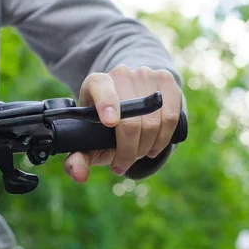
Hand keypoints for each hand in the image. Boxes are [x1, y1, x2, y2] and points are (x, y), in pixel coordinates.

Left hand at [64, 65, 181, 182]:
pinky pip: (171, 116)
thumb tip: (79, 175)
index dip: (107, 104)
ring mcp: (145, 74)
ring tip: (138, 152)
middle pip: (131, 118)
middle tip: (123, 162)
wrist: (129, 103)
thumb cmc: (104, 127)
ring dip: (147, 147)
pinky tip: (154, 146)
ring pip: (153, 121)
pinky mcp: (166, 80)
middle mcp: (121, 73)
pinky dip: (163, 139)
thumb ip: (77, 159)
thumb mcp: (89, 141)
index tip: (110, 123)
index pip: (101, 87)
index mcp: (95, 82)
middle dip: (129, 150)